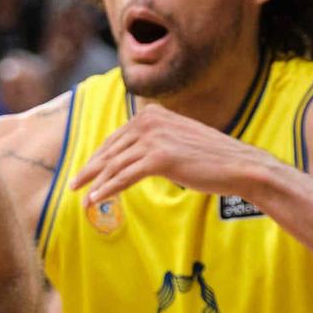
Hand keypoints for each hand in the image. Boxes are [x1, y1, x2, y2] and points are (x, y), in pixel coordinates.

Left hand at [69, 102, 279, 207]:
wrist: (239, 166)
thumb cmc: (212, 159)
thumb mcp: (179, 140)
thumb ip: (157, 141)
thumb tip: (134, 157)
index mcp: (153, 113)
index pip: (117, 137)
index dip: (99, 156)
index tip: (86, 171)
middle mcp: (151, 120)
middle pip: (111, 149)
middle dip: (90, 169)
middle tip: (73, 184)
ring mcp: (154, 137)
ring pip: (114, 164)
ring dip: (95, 183)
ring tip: (82, 199)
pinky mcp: (159, 158)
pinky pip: (124, 177)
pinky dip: (107, 189)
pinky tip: (96, 199)